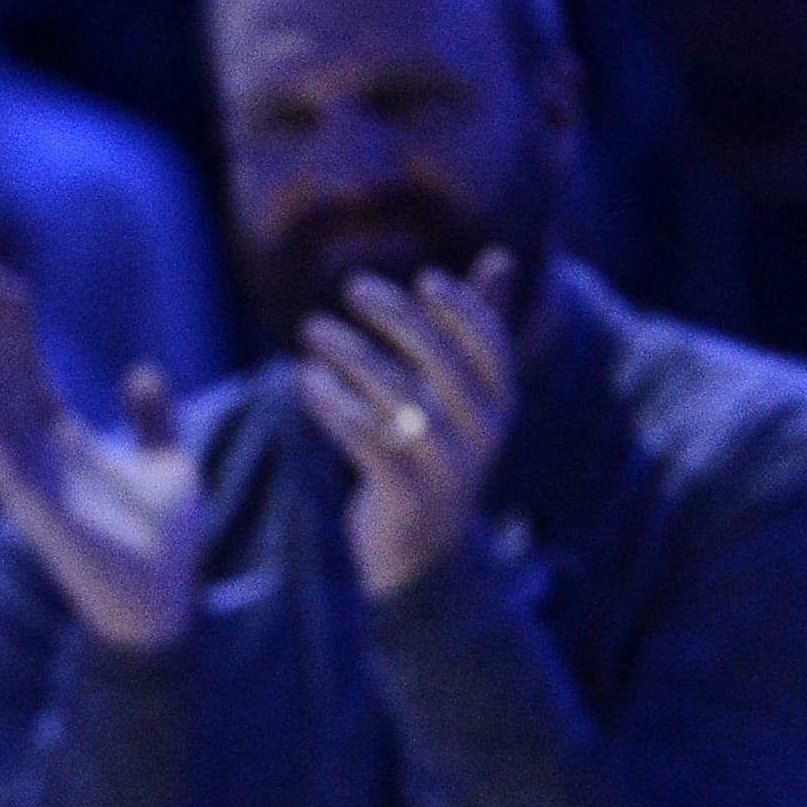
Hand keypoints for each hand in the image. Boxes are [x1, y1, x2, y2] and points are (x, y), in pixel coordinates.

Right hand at [0, 261, 201, 651]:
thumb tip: (142, 372)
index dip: (16, 329)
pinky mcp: (32, 502)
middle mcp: (38, 455)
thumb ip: (151, 420)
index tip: (7, 281)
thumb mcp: (168, 463)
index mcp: (65, 443)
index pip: (29, 374)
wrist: (165, 599)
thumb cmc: (164, 541)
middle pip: (4, 378)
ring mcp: (30, 477)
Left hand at [294, 249, 517, 599]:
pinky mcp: (407, 495)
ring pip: (400, 399)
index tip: (423, 279)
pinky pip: (368, 442)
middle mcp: (483, 433)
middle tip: (352, 286)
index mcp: (501, 402)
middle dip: (397, 318)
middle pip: (442, 363)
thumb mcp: (462, 393)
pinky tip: (304, 379)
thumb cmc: (437, 450)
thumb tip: (501, 257)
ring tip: (311, 329)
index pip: (490, 344)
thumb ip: (478, 328)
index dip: (462, 309)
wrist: (423, 550)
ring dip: (353, 356)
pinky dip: (334, 406)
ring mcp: (447, 467)